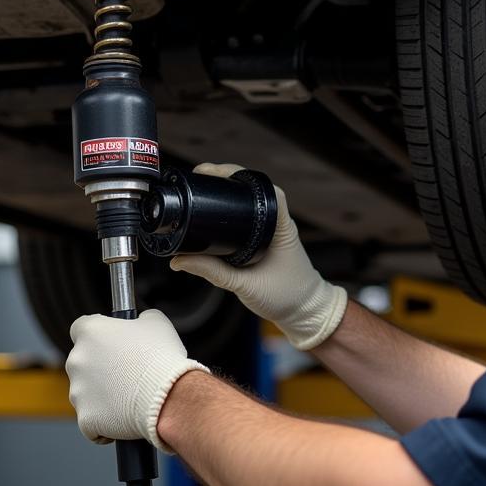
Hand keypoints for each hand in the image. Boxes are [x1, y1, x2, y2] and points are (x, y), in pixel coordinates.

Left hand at [66, 308, 208, 451]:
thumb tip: (138, 324)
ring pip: (86, 392)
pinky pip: (91, 421)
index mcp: (91, 331)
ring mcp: (77, 391)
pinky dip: (105, 421)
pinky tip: (125, 416)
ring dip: (103, 394)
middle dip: (100, 367)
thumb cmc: (162, 356)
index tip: (112, 342)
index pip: (81, 328)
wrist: (168, 395)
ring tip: (131, 396)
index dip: (98, 335)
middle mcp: (77, 359)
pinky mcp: (85, 419)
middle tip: (127, 372)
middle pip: (83, 362)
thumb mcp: (156, 322)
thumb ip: (139, 320)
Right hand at [170, 164, 348, 349]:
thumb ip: (212, 273)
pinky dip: (232, 211)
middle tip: (201, 175)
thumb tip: (180, 261)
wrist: (305, 313)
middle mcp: (279, 224)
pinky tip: (216, 211)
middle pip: (254, 190)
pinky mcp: (267, 241)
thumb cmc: (286, 298)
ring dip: (229, 193)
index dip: (240, 176)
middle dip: (227, 179)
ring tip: (204, 186)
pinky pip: (250, 218)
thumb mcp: (244, 285)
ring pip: (251, 203)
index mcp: (281, 228)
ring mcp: (274, 231)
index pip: (268, 190)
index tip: (214, 173)